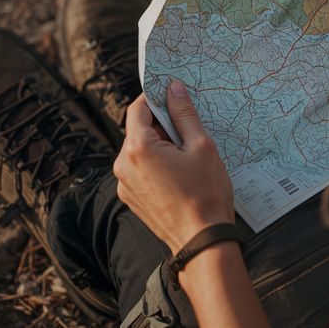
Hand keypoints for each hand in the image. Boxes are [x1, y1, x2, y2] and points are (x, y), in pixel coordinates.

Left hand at [113, 81, 235, 251]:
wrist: (201, 241)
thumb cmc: (205, 194)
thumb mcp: (200, 146)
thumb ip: (184, 114)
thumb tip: (173, 89)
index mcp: (138, 148)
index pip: (138, 109)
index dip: (155, 97)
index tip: (171, 94)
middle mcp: (123, 165)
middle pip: (138, 130)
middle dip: (161, 126)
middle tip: (188, 131)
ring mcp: (124, 184)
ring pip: (140, 151)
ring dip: (159, 146)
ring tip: (186, 157)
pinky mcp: (130, 197)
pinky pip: (140, 170)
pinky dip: (156, 164)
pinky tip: (179, 174)